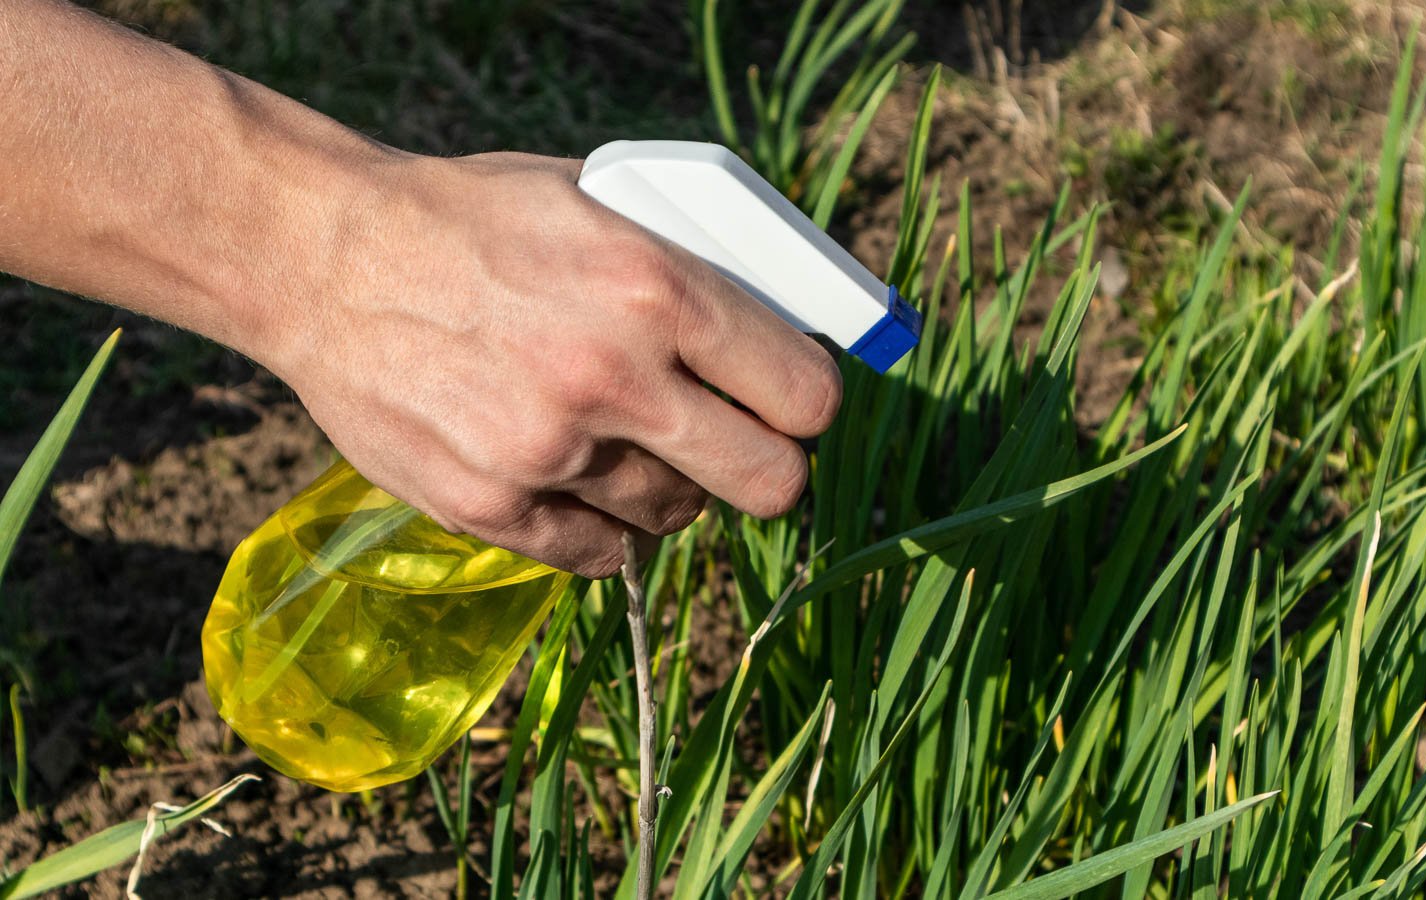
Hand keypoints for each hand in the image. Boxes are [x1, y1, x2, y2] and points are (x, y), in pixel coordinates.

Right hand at [263, 152, 842, 577]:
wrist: (320, 257)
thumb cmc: (469, 220)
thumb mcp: (598, 203)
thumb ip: (689, 269)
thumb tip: (776, 325)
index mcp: (656, 289)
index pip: (806, 395)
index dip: (807, 403)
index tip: (789, 401)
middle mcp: (613, 378)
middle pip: (771, 482)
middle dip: (766, 465)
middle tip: (734, 440)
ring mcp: (550, 451)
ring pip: (679, 517)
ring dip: (672, 486)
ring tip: (626, 439)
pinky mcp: (490, 506)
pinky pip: (601, 555)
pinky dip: (605, 527)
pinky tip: (582, 481)